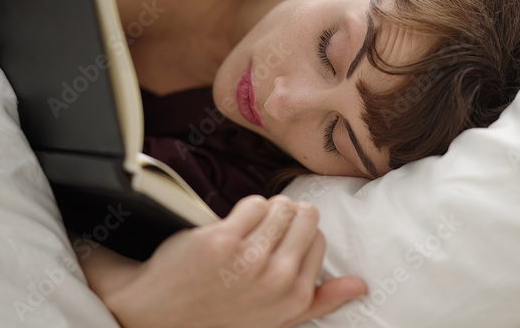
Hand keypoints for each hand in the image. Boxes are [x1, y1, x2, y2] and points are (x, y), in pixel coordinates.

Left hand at [103, 195, 367, 327]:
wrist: (158, 318)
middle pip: (304, 216)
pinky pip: (251, 203)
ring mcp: (250, 259)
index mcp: (295, 296)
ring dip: (263, 211)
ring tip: (243, 232)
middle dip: (285, 217)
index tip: (274, 244)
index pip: (318, 237)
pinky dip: (241, 210)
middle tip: (259, 234)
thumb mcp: (277, 320)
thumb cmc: (219, 316)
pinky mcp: (223, 240)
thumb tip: (361, 285)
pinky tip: (226, 229)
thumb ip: (320, 301)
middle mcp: (278, 279)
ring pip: (280, 205)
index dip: (295, 235)